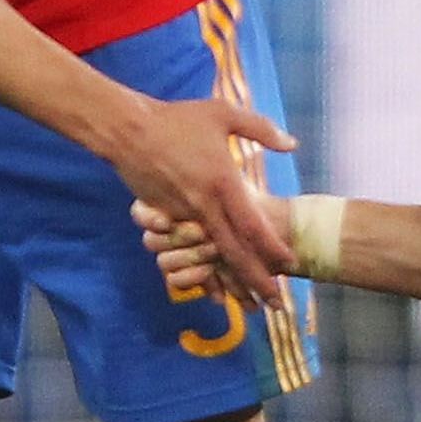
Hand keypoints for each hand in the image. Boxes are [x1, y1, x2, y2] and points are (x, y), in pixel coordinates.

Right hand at [107, 98, 296, 308]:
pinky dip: (204, 275)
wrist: (127, 131)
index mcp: (223, 183)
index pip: (253, 225)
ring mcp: (183, 216)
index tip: (292, 264)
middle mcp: (205, 206)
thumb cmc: (177, 119)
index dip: (273, 247)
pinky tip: (216, 292)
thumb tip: (293, 144)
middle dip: (258, 281)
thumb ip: (261, 130)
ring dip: (233, 285)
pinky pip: (188, 255)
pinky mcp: (166, 220)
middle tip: (278, 306)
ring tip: (252, 307)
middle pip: (236, 253)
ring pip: (213, 259)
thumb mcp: (223, 115)